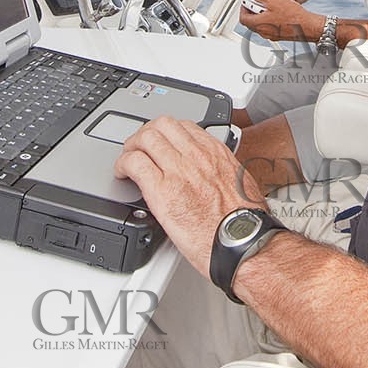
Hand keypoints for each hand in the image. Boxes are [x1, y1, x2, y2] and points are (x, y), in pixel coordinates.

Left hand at [115, 115, 264, 276]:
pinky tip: (123, 174)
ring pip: (146, 138)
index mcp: (216, 154)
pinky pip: (135, 163)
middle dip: (146, 133)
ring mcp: (179, 171)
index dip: (166, 132)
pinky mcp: (162, 191)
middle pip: (162, 125)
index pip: (184, 126)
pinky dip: (123, 164)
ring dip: (132, 146)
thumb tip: (213, 176)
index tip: (161, 142)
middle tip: (139, 147)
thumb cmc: (245, 223)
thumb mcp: (240, 184)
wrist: (244, 242)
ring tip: (129, 159)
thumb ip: (221, 173)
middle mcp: (197, 157)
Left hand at [238, 0, 322, 42]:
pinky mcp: (280, 34)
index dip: (244, 6)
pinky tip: (282, 6)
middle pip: (253, 17)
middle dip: (258, 4)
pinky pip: (272, 22)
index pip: (243, 17)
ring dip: (267, 7)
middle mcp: (263, 31)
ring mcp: (272, 34)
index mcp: (258, 24)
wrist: (309, 26)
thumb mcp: (273, 0)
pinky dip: (274, 13)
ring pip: (264, 19)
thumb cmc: (293, 17)